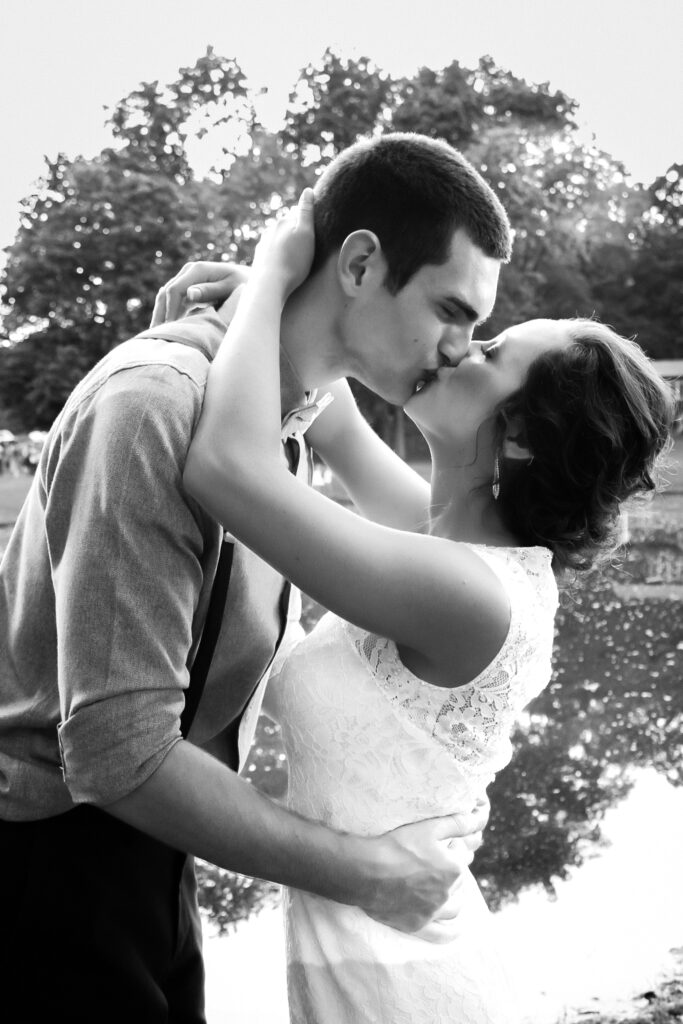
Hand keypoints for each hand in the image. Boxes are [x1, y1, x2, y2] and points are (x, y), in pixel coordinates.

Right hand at [150, 261, 249, 326]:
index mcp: (197, 270)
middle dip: (161, 315)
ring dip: (162, 316)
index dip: (170, 310)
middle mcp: (188, 271)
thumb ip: (210, 291)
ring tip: (158, 336)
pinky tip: (167, 330)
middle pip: (166, 293)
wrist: (249, 280)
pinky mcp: (188, 287)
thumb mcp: (230, 289)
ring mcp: (186, 278)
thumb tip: (190, 293)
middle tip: (157, 336)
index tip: (171, 329)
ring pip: (166, 297)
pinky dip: (170, 314)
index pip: (175, 290)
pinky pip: (174, 301)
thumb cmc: (243, 285)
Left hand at [250, 188, 314, 296]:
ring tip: (295, 262)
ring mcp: (263, 244)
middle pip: (288, 229)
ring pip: (279, 241)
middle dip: (296, 236)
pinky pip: (272, 254)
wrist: (270, 285)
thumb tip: (308, 190)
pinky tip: (283, 268)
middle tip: (306, 252)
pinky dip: (278, 258)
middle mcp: (270, 229)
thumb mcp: (306, 234)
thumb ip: (306, 212)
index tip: (314, 238)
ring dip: (287, 247)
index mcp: (283, 221)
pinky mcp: (259, 258)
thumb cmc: (293, 261)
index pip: (299, 217)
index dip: (308, 226)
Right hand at [357, 798, 489, 934]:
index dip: (451, 850)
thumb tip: (476, 820)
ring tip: (447, 891)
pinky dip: (451, 933)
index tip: (441, 846)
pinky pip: (441, 935)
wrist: (366, 871)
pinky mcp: (418, 925)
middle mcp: (447, 894)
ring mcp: (433, 912)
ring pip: (454, 908)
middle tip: (437, 865)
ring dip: (455, 899)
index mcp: (454, 869)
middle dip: (452, 874)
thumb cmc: (397, 846)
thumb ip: (457, 823)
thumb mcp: (429, 827)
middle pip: (458, 884)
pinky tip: (456, 930)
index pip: (460, 859)